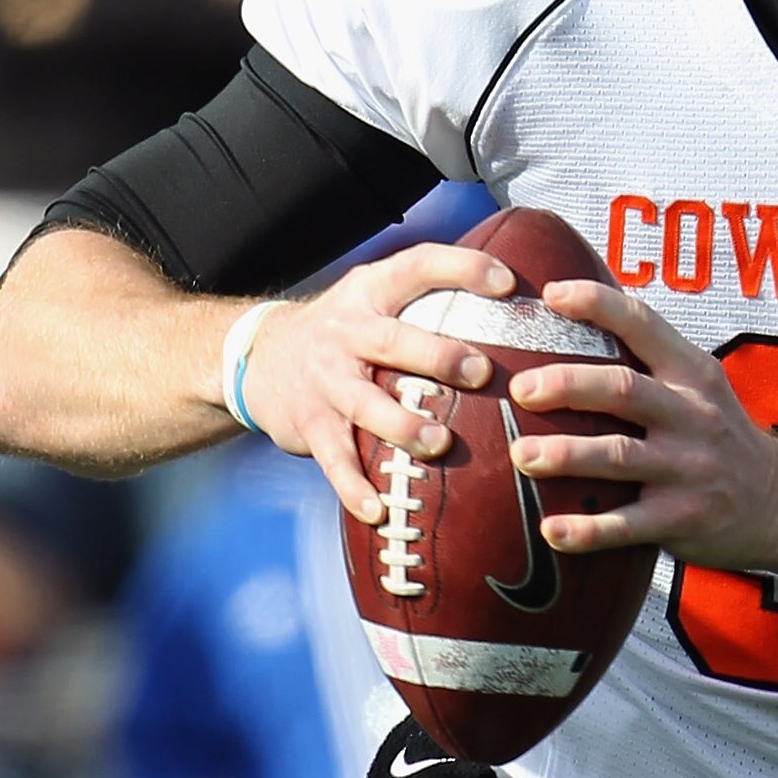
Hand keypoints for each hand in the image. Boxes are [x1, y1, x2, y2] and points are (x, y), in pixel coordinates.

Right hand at [240, 240, 519, 523]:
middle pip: (392, 341)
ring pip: (365, 404)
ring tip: (438, 444)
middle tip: (480, 372)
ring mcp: (326, 380)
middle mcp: (346, 332)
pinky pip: (334, 459)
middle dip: (436, 356)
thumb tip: (519, 307)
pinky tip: (377, 511)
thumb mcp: (375, 299)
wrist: (258, 357)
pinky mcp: (310, 424)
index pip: (418, 266)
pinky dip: (354, 487)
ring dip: (402, 426)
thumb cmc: (345, 333)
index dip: (462, 268)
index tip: (506, 281)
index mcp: (371, 293)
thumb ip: (428, 301)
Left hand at [504, 279, 777, 570]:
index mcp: (691, 374)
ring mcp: (689, 469)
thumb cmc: (717, 436)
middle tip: (520, 389)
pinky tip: (550, 531)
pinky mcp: (683, 519)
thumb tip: (573, 313)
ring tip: (521, 454)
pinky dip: (587, 530)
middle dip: (568, 385)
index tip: (551, 295)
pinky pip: (627, 525)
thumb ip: (649, 358)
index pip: (644, 323)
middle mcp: (692, 415)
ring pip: (619, 456)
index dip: (597, 304)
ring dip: (566, 455)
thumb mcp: (699, 385)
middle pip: (623, 390)